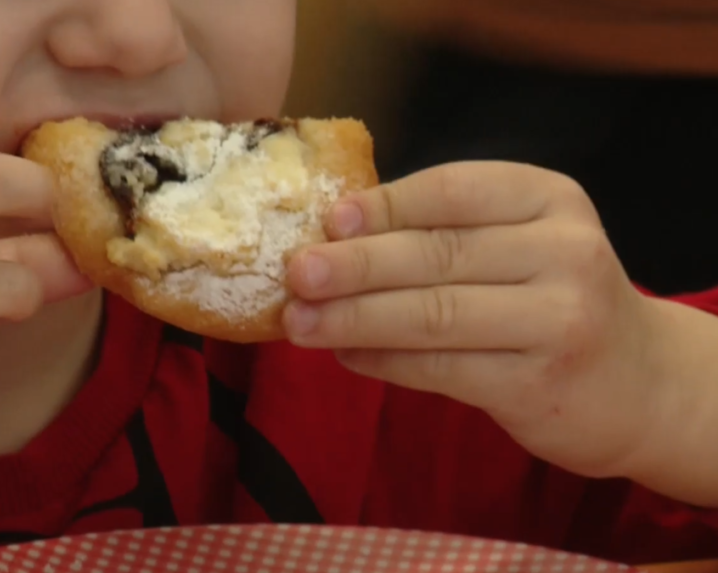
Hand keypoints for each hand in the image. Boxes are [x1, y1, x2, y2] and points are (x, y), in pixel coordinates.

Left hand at [284, 162, 663, 476]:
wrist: (636, 382)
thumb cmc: (552, 298)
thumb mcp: (520, 242)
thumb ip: (445, 231)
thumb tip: (333, 234)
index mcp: (549, 198)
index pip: (452, 191)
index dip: (383, 206)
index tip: (327, 220)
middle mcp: (563, 251)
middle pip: (436, 254)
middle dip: (355, 265)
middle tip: (295, 273)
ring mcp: (557, 320)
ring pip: (433, 315)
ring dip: (355, 318)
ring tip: (300, 322)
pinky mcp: (538, 383)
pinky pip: (440, 368)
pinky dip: (383, 362)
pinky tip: (345, 356)